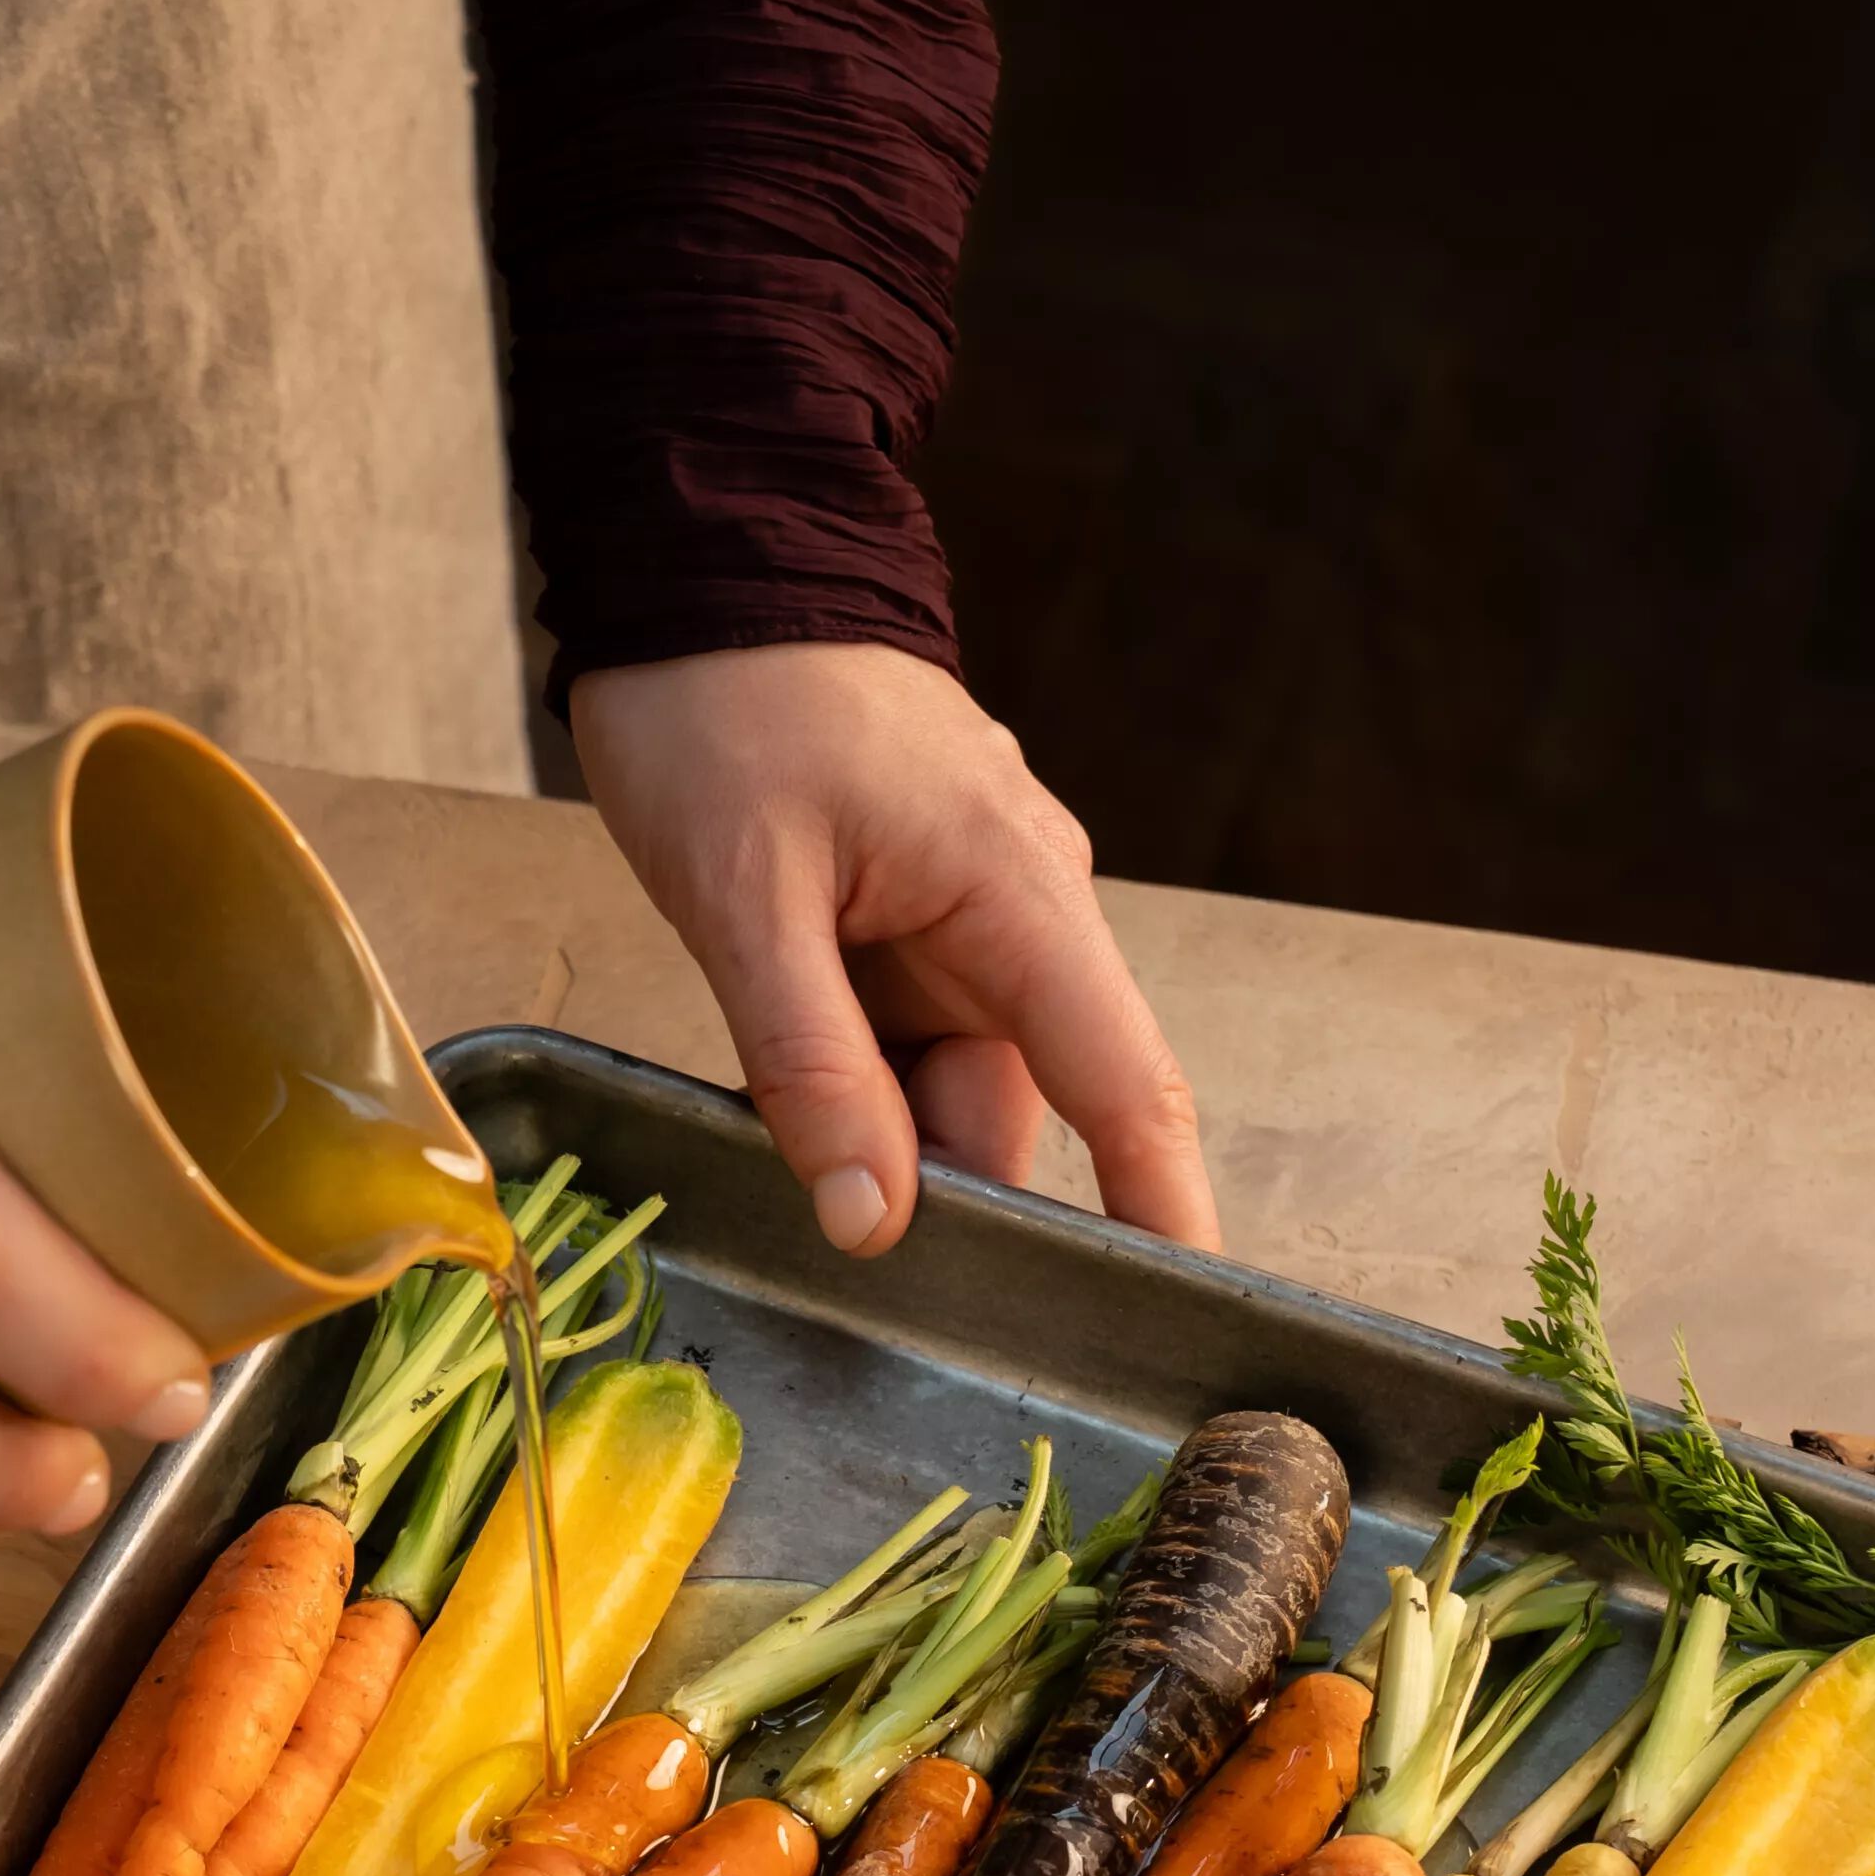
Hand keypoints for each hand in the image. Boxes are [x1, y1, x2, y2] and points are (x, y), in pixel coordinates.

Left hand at [568, 642, 1213, 1257]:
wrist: (695, 554)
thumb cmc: (722, 704)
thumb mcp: (744, 899)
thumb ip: (812, 1065)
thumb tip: (871, 1219)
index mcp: (1018, 894)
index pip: (1125, 1085)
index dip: (1160, 1210)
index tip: (1180, 1321)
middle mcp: (1016, 906)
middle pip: (1011, 1102)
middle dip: (938, 1185)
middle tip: (842, 1256)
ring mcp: (962, 906)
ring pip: (940, 1075)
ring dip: (868, 1126)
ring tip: (767, 1132)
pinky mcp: (904, 904)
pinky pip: (894, 1029)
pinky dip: (842, 1075)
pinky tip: (772, 1088)